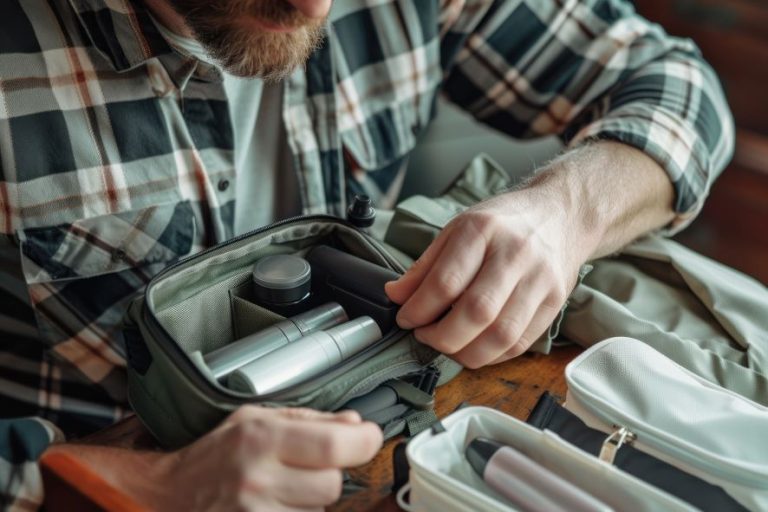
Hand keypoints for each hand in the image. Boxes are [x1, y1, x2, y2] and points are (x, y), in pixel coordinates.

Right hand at [47, 406, 381, 511]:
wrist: (168, 494)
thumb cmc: (215, 454)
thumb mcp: (256, 419)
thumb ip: (310, 420)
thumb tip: (355, 424)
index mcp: (261, 439)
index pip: (334, 444)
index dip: (363, 441)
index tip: (369, 437)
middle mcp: (258, 479)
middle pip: (332, 484)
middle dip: (328, 474)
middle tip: (306, 467)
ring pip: (319, 511)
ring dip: (310, 500)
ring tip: (282, 488)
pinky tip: (277, 504)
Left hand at [385, 186, 588, 368]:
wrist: (561, 213)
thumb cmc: (503, 222)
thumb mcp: (458, 228)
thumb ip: (426, 265)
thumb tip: (396, 295)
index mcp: (483, 230)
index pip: (446, 282)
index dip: (419, 309)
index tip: (406, 319)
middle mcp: (515, 254)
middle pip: (477, 311)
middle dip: (442, 337)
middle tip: (425, 336)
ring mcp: (540, 279)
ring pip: (502, 334)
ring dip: (467, 353)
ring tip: (449, 346)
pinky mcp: (555, 302)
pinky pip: (521, 343)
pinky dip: (492, 355)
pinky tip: (475, 348)